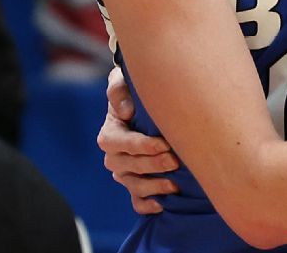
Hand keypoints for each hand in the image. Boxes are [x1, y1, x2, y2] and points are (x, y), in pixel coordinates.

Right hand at [98, 66, 179, 213]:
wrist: (153, 107)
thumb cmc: (139, 92)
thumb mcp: (126, 81)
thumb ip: (119, 89)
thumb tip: (125, 111)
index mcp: (111, 131)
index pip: (118, 142)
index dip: (139, 145)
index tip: (164, 143)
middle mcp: (114, 155)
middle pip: (127, 166)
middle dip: (152, 165)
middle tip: (175, 161)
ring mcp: (125, 172)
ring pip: (133, 185)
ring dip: (153, 186)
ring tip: (175, 185)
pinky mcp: (136, 185)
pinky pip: (136, 201)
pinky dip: (147, 205)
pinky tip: (163, 204)